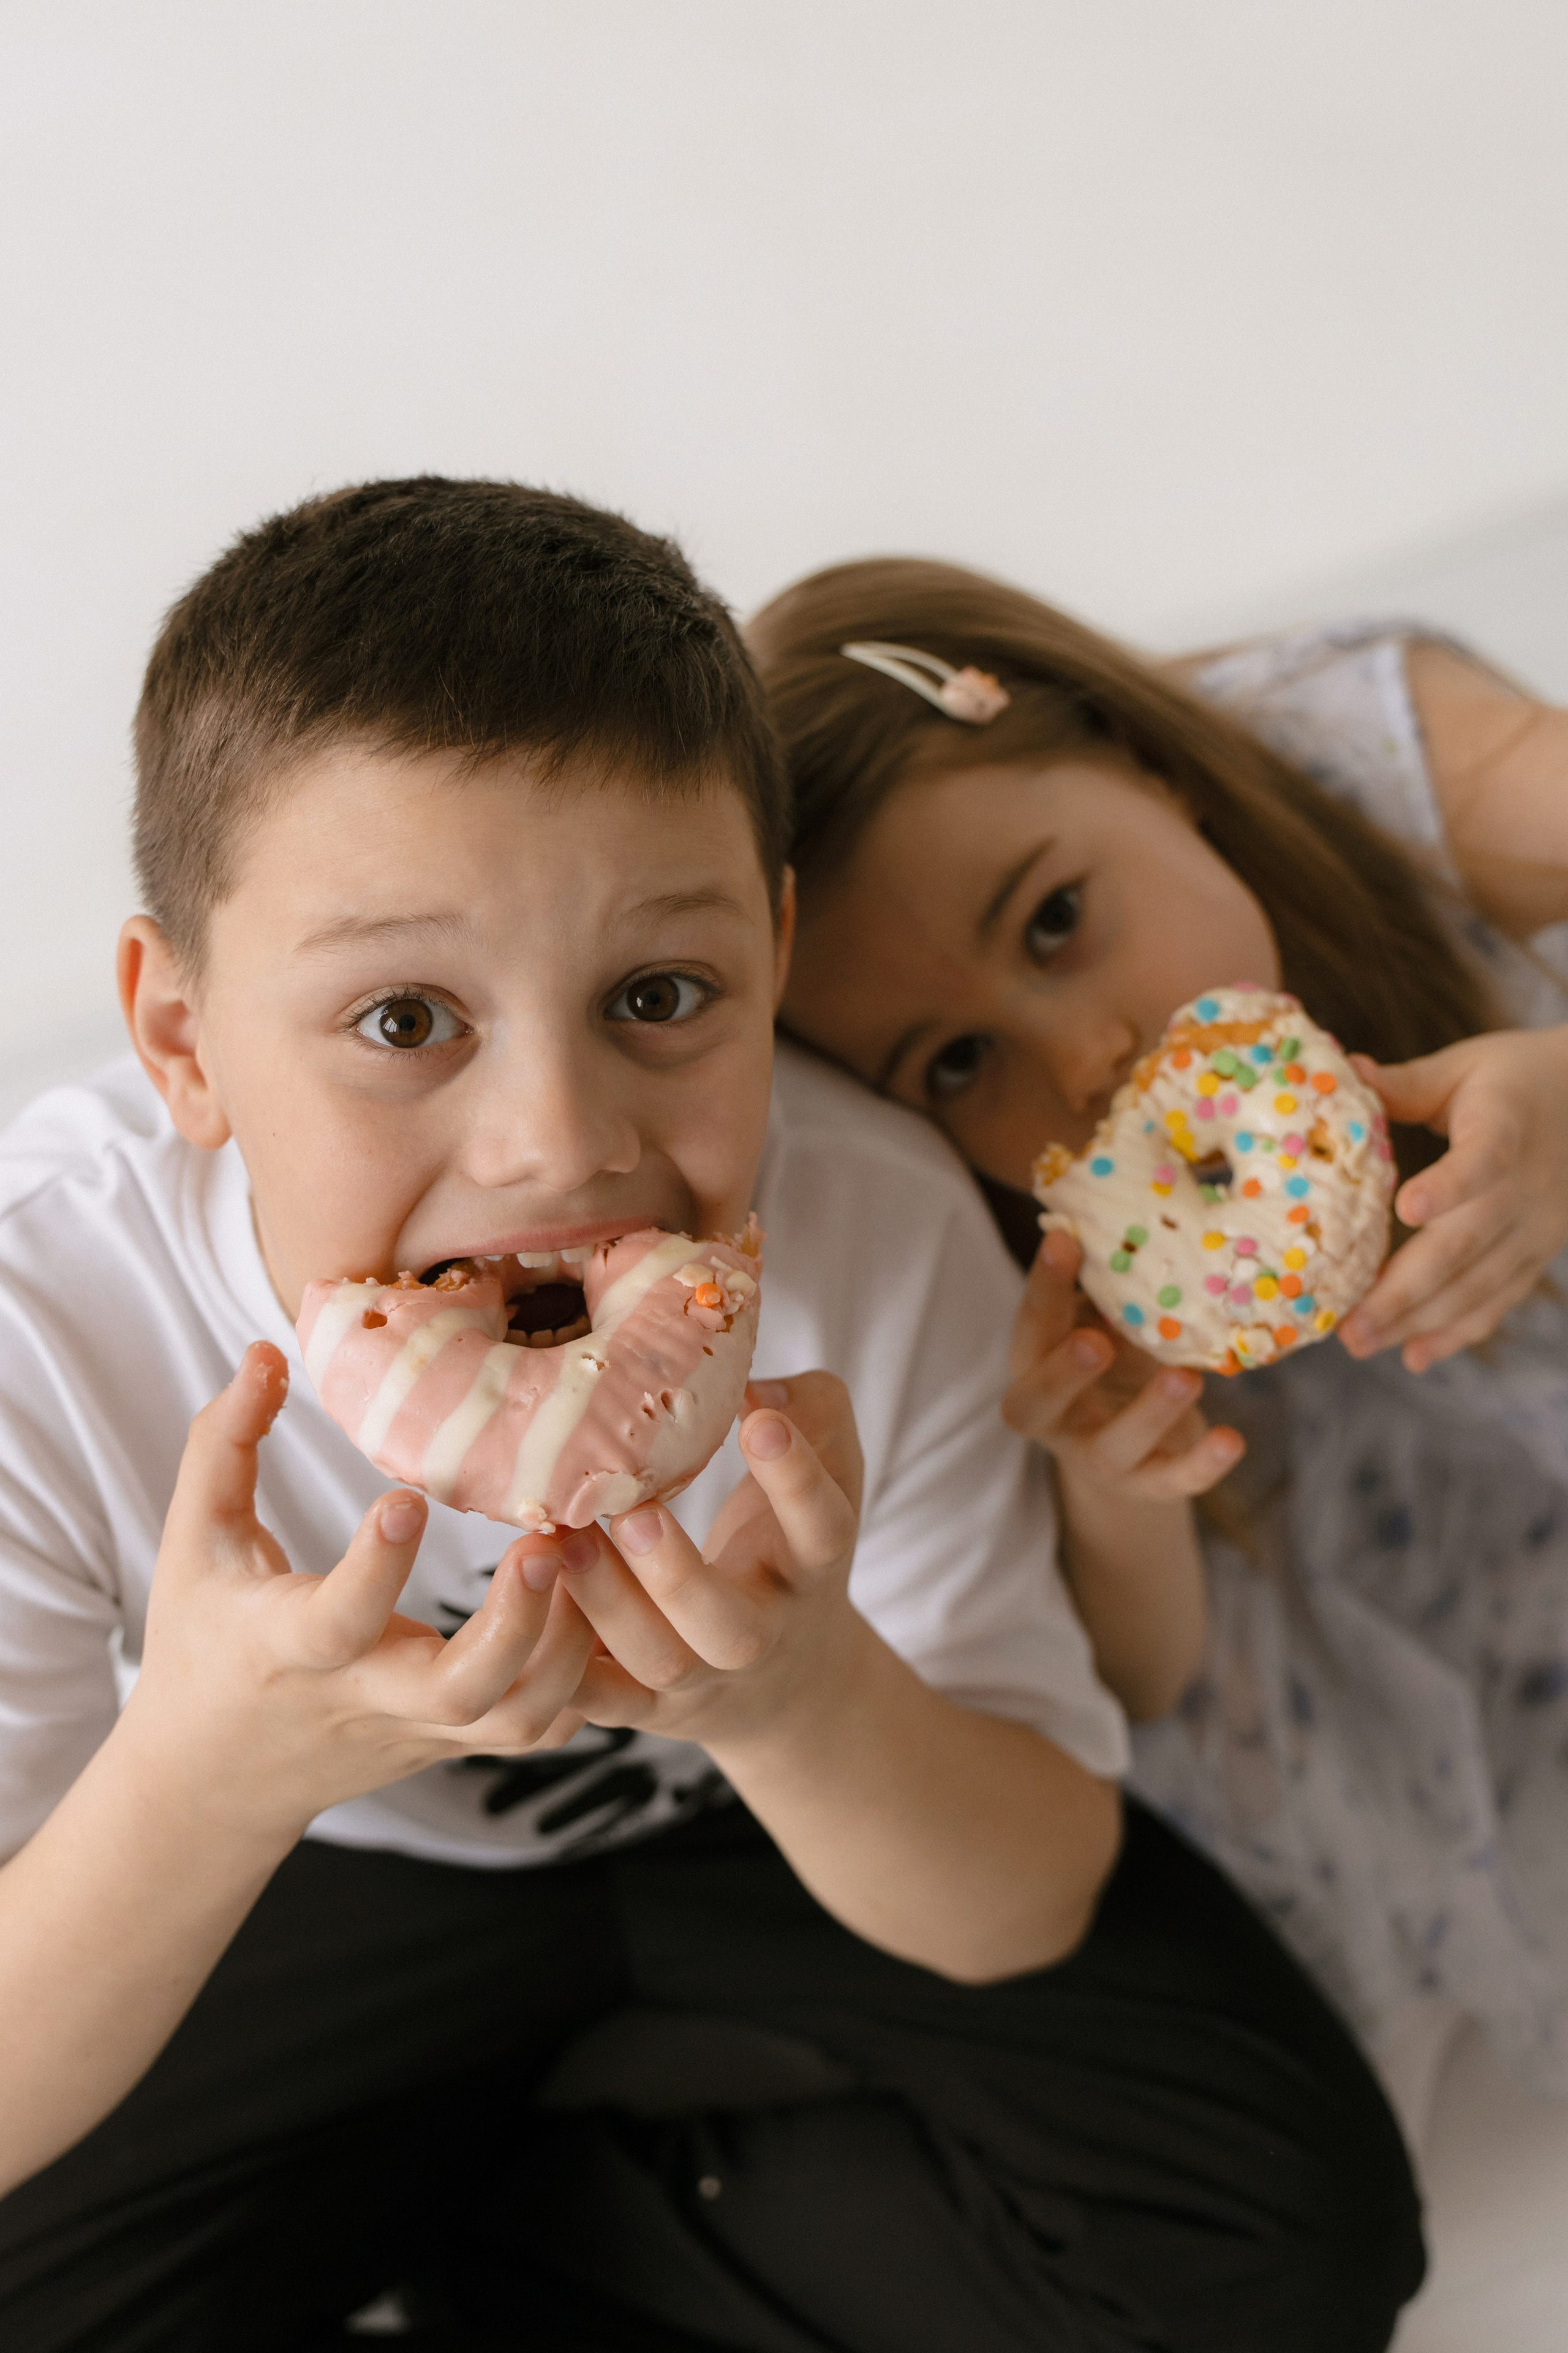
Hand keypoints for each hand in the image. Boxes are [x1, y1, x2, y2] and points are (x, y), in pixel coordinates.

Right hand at [118, 1343, 595, 1840]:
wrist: (213, 1779)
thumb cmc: (204, 1641)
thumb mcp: (197, 1542)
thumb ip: (225, 1443)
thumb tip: (266, 1353)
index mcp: (291, 1647)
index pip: (339, 1621)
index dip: (377, 1567)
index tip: (408, 1497)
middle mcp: (367, 1696)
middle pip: (459, 1692)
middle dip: (514, 1623)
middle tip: (546, 1542)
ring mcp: (421, 1728)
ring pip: (519, 1719)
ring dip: (567, 1646)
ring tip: (581, 1557)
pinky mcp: (456, 1741)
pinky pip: (539, 1728)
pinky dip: (583, 1679)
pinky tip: (599, 1604)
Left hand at [512, 1373, 865, 1765]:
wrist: (793, 1679)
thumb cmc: (791, 1543)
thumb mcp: (832, 1473)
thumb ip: (811, 1412)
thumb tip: (750, 1386)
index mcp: (812, 1569)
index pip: (823, 1527)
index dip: (796, 1480)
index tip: (757, 1418)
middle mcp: (763, 1634)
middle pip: (732, 1629)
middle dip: (679, 1576)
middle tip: (632, 1511)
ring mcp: (704, 1680)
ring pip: (659, 1663)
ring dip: (607, 1604)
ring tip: (562, 1537)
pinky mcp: (648, 1709)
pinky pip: (601, 1699)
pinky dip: (561, 1662)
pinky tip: (530, 1598)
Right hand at [1002, 1231, 1243, 1500]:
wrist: (1134, 1445)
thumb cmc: (1113, 1357)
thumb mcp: (1102, 1319)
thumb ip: (1108, 1288)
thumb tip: (1141, 1216)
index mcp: (1035, 1365)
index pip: (1031, 1327)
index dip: (1043, 1287)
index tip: (1063, 1241)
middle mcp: (1054, 1417)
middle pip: (1036, 1404)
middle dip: (1062, 1375)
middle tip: (1095, 1343)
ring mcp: (1097, 1457)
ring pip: (1110, 1449)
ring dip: (1146, 1414)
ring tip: (1185, 1379)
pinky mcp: (1146, 1484)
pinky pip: (1170, 1482)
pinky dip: (1201, 1466)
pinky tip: (1231, 1439)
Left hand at [1338, 1026, 1567, 1370]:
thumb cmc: (1519, 1078)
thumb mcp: (1467, 1068)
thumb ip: (1407, 1083)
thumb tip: (1346, 1072)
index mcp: (1505, 1128)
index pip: (1483, 1158)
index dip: (1448, 1184)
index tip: (1407, 1206)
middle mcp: (1526, 1188)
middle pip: (1464, 1245)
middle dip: (1403, 1292)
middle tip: (1348, 1327)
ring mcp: (1538, 1227)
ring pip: (1478, 1283)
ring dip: (1420, 1320)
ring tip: (1362, 1343)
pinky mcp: (1541, 1251)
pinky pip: (1500, 1297)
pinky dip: (1460, 1330)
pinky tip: (1416, 1355)